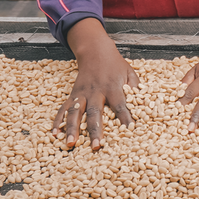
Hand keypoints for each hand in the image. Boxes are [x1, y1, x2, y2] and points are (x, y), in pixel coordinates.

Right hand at [53, 19, 138, 150]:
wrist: (96, 51)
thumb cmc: (116, 65)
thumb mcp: (130, 73)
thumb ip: (136, 89)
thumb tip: (144, 105)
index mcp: (113, 87)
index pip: (120, 104)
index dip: (125, 117)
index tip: (129, 131)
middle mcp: (96, 91)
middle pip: (95, 112)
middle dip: (95, 130)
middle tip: (96, 146)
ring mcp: (82, 93)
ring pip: (75, 112)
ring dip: (72, 129)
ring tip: (70, 143)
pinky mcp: (72, 94)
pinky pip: (63, 108)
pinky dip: (58, 121)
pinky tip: (54, 134)